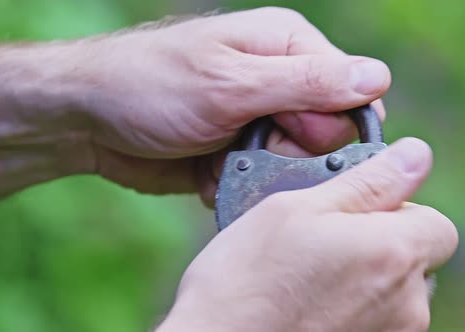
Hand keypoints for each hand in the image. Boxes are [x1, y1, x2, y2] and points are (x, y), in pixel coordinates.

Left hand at [65, 7, 390, 201]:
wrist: (86, 120)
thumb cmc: (150, 85)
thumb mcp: (230, 83)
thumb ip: (306, 84)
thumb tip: (378, 78)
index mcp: (287, 46)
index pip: (351, 90)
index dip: (331, 125)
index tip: (292, 139)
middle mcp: (279, 80)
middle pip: (327, 133)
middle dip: (293, 153)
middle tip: (249, 149)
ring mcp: (259, 118)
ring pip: (297, 163)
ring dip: (265, 172)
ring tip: (223, 162)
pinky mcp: (240, 150)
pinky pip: (266, 179)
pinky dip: (242, 185)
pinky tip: (211, 174)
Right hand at [158, 138, 458, 331]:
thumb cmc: (249, 279)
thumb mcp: (298, 209)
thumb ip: (368, 181)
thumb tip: (417, 154)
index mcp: (394, 252)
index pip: (436, 225)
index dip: (402, 213)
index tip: (361, 216)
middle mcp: (407, 304)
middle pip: (417, 262)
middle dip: (384, 248)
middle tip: (330, 245)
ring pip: (397, 296)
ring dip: (369, 283)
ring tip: (314, 281)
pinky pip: (378, 324)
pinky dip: (356, 312)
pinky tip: (313, 308)